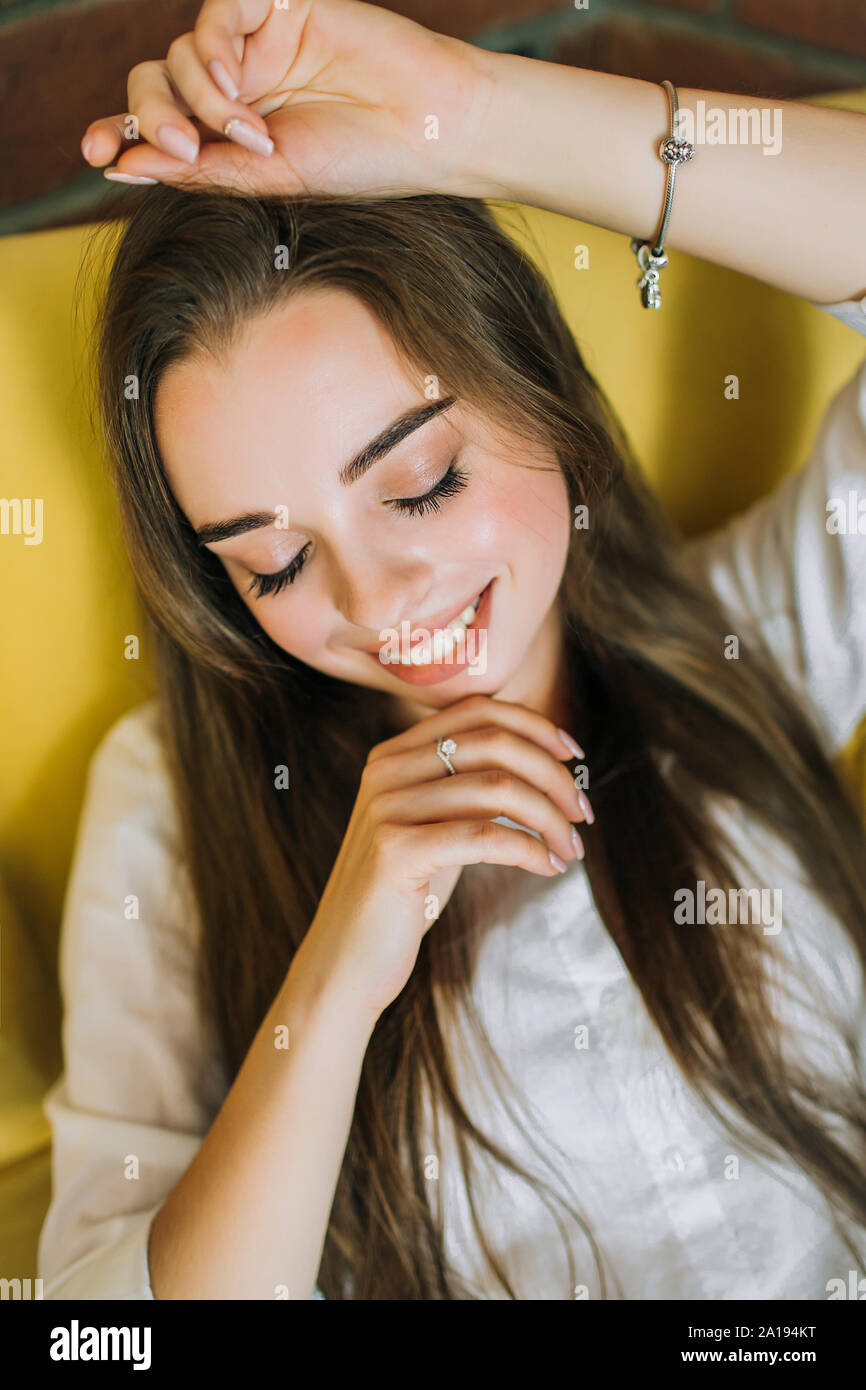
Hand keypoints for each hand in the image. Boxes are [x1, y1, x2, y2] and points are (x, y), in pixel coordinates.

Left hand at [81, 0, 496, 198]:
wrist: (428, 128)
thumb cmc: (362, 163)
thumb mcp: (268, 179)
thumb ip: (197, 169)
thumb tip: (120, 165)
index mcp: (231, 131)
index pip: (156, 123)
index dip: (118, 130)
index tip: (95, 152)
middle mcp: (236, 84)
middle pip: (153, 83)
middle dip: (150, 117)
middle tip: (182, 150)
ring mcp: (255, 44)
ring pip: (178, 53)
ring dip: (201, 98)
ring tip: (250, 134)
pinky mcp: (277, 4)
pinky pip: (216, 12)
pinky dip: (214, 52)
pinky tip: (238, 87)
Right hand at [295, 693, 591, 1022]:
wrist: (347, 961)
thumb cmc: (405, 894)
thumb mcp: (436, 826)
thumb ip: (469, 786)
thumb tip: (548, 761)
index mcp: (394, 753)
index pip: (478, 709)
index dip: (535, 725)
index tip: (575, 756)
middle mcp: (385, 769)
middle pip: (495, 743)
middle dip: (554, 775)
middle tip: (583, 813)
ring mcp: (386, 808)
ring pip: (497, 789)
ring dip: (550, 818)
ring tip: (571, 848)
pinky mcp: (395, 850)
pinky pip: (485, 836)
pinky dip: (530, 849)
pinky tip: (548, 867)